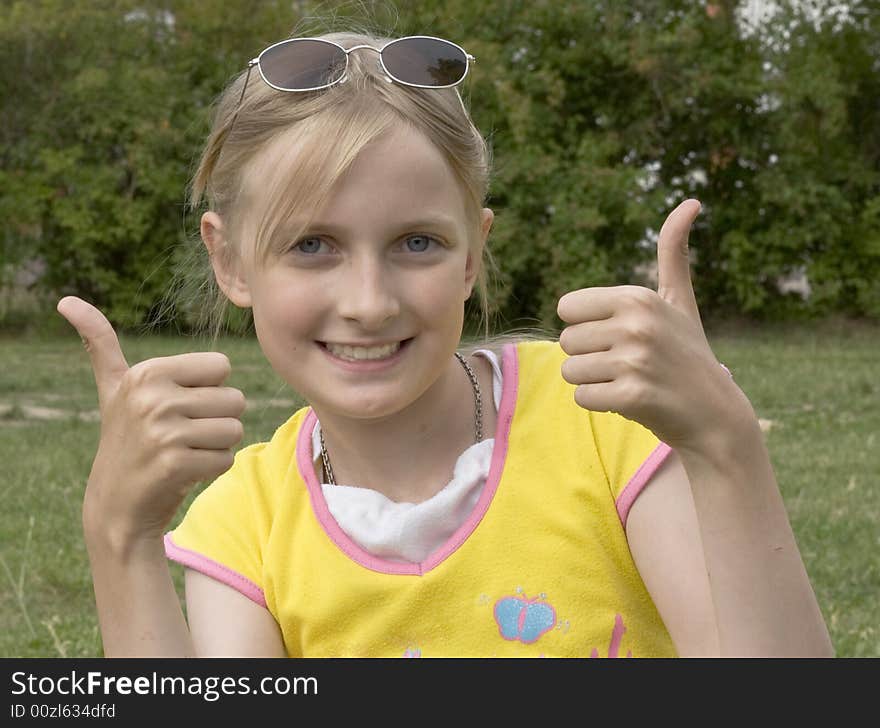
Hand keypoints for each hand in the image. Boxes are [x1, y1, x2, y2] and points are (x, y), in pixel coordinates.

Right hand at [57, 296, 246, 544]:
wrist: (116, 503)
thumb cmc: (125, 437)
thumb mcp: (113, 388)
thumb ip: (100, 343)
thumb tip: (67, 300)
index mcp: (147, 372)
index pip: (221, 366)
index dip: (208, 388)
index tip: (178, 405)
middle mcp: (153, 398)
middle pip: (234, 399)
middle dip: (217, 419)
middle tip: (182, 433)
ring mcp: (163, 432)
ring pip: (234, 429)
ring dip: (217, 445)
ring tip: (183, 451)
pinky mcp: (174, 465)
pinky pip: (226, 458)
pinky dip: (212, 468)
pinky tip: (183, 472)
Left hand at [556, 199, 748, 452]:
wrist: (714, 414)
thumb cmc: (688, 353)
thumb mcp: (679, 301)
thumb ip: (673, 253)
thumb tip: (691, 202)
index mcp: (638, 297)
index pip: (567, 308)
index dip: (587, 327)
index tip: (619, 336)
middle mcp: (636, 324)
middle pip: (566, 342)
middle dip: (589, 357)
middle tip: (627, 364)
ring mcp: (636, 361)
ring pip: (570, 371)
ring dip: (593, 382)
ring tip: (629, 381)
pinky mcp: (633, 397)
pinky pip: (582, 398)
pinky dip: (600, 403)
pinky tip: (630, 401)